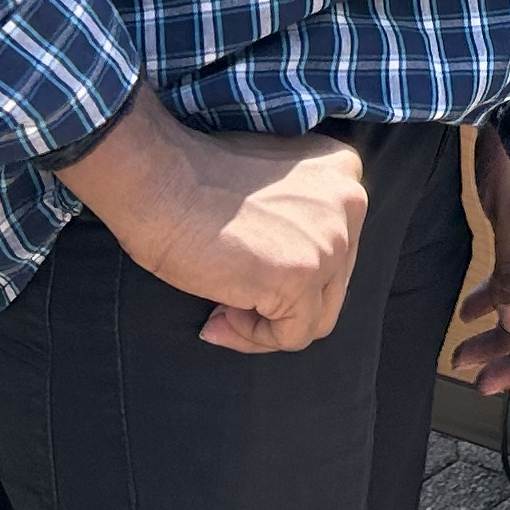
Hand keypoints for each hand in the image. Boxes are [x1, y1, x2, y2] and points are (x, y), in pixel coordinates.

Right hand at [58, 92, 371, 353]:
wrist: (158, 179)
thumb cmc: (194, 180)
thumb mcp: (271, 185)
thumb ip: (299, 218)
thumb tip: (295, 279)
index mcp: (343, 171)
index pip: (336, 247)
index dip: (287, 271)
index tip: (244, 275)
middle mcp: (350, 202)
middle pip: (330, 285)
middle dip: (279, 303)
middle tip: (226, 303)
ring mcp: (330, 240)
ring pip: (316, 317)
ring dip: (265, 324)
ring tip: (219, 312)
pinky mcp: (301, 276)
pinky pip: (292, 336)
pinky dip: (252, 338)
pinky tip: (217, 317)